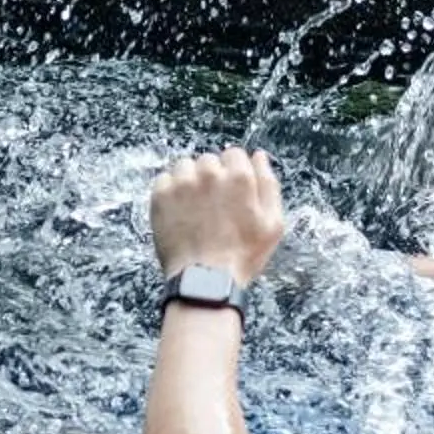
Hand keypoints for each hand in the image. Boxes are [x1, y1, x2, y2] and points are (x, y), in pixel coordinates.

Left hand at [149, 147, 285, 282]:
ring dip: (189, 181)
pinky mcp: (161, 195)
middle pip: (209, 160)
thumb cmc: (242, 256)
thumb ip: (268, 183)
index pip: (234, 153)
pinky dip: (170, 191)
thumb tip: (258, 155)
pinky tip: (179, 213)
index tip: (230, 192)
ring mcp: (183, 183)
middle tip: (213, 206)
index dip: (233, 172)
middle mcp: (210, 173)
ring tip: (195, 209)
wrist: (205, 280)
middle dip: (212, 177)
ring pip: (185, 166)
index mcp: (239, 177)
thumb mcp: (273, 224)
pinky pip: (164, 179)